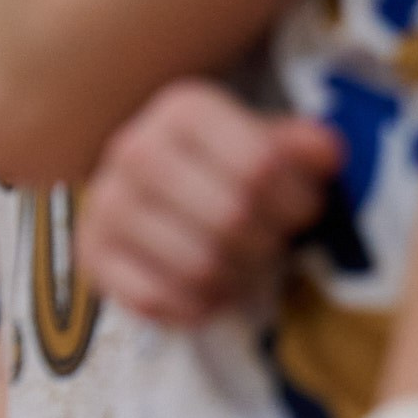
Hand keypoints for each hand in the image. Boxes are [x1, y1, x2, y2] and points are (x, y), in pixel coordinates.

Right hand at [79, 79, 339, 324]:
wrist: (150, 187)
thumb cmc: (223, 168)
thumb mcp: (265, 143)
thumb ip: (303, 146)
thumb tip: (327, 153)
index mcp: (182, 110)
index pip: (260, 167)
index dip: (297, 202)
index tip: (300, 212)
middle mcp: (134, 148)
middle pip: (231, 217)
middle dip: (268, 243)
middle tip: (271, 244)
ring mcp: (105, 201)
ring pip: (197, 264)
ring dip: (236, 279)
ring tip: (243, 266)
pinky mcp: (91, 251)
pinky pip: (155, 298)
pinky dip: (195, 306)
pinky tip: (209, 289)